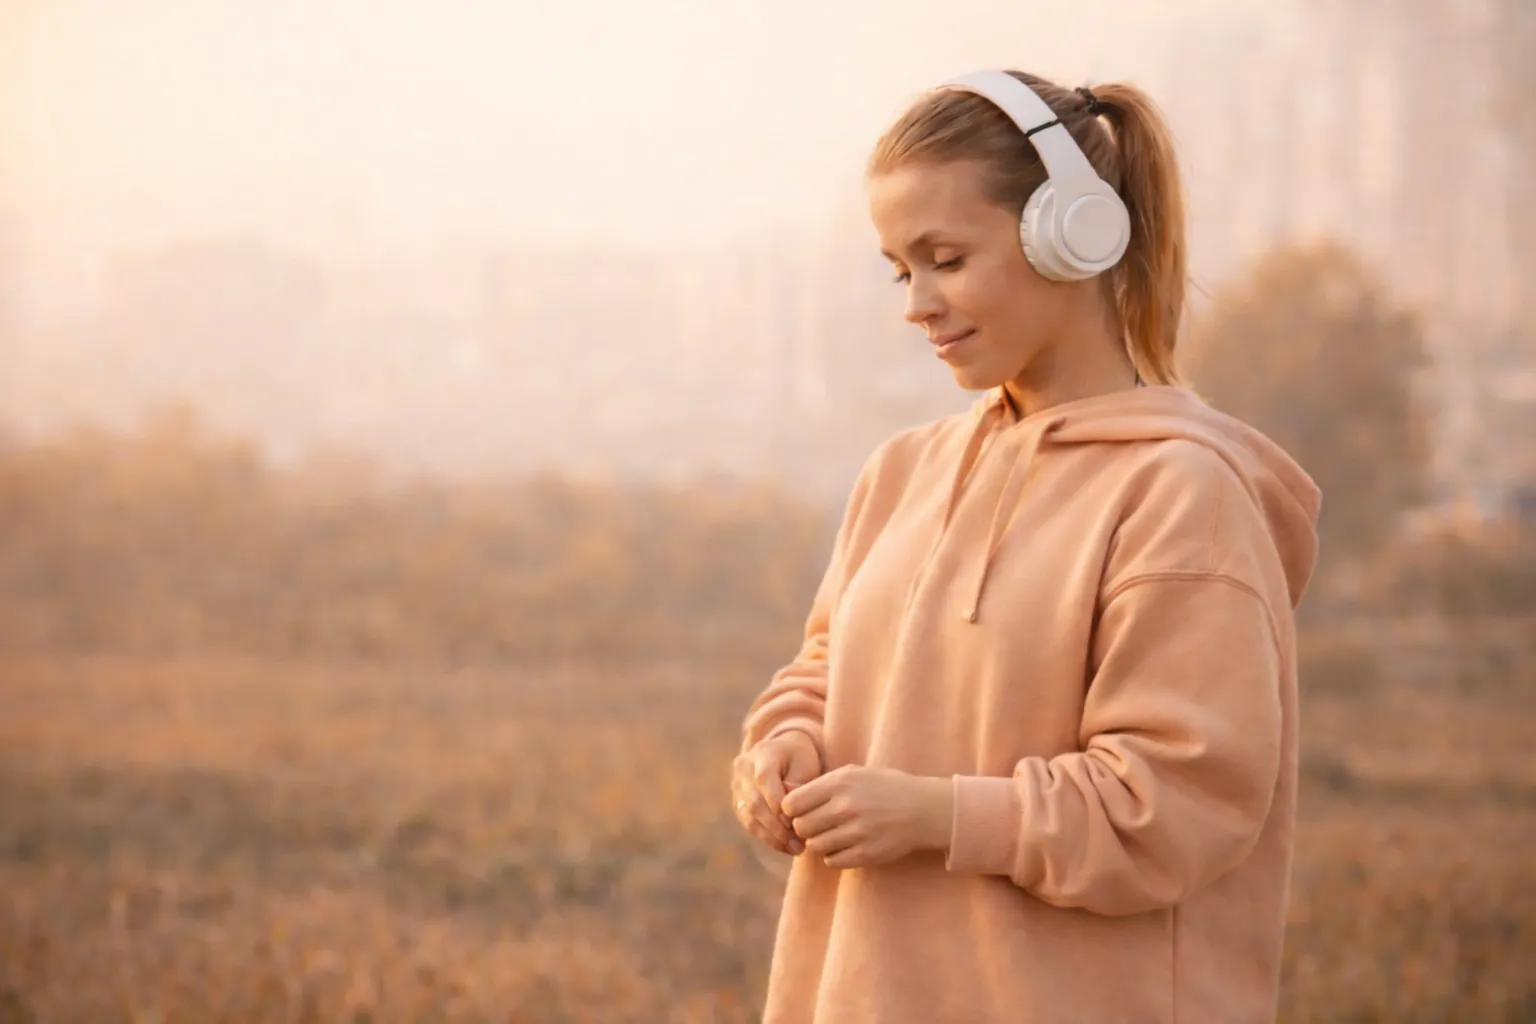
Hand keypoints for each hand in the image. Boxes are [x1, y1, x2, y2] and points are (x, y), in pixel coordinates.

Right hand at [731, 731, 820, 854]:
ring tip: (795, 849)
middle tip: (799, 845)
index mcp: (761, 754)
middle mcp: (743, 769)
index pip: (764, 780)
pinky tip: (785, 847)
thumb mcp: (806, 762)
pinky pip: (749, 823)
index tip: (798, 823)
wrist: (785, 751)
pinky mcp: (738, 802)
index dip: (779, 804)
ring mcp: (737, 786)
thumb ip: (798, 782)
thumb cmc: (800, 757)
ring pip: (750, 817)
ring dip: (772, 837)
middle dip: (777, 827)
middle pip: (755, 803)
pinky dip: (767, 837)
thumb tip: (788, 808)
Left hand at [781, 765, 952, 869]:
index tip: (801, 811)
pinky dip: (834, 856)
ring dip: (819, 843)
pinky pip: (832, 861)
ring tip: (833, 834)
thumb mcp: (852, 774)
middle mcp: (846, 807)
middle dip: (804, 828)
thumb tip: (785, 795)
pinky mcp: (866, 854)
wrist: (923, 809)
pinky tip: (846, 845)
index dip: (792, 810)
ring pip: (814, 846)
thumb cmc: (883, 788)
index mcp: (840, 783)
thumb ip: (820, 784)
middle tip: (817, 825)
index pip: (792, 804)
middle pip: (800, 827)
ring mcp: (857, 832)